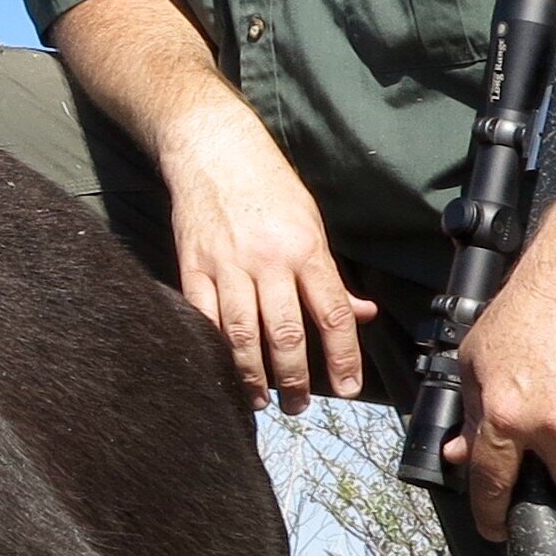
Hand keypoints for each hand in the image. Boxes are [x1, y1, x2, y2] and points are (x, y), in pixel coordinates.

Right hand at [150, 97, 376, 412]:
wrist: (213, 149)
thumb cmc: (269, 186)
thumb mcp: (312, 223)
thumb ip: (331, 276)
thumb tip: (361, 313)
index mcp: (305, 249)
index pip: (331, 313)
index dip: (343, 356)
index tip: (347, 388)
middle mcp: (268, 260)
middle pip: (286, 334)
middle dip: (295, 379)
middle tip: (300, 406)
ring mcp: (227, 265)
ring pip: (243, 334)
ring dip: (254, 375)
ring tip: (263, 400)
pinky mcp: (193, 265)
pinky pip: (204, 318)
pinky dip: (214, 348)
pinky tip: (222, 370)